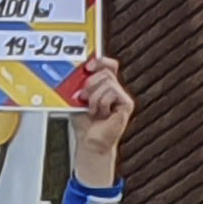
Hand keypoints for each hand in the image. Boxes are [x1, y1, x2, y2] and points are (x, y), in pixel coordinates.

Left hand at [66, 53, 133, 182]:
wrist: (89, 141)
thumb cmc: (83, 123)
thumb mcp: (76, 99)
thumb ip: (78, 85)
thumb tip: (77, 71)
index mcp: (105, 86)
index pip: (109, 65)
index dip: (100, 62)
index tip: (87, 66)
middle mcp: (115, 89)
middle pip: (106, 72)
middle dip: (91, 82)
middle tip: (83, 96)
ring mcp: (122, 97)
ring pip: (108, 82)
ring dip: (94, 97)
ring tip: (92, 110)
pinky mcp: (126, 105)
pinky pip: (112, 93)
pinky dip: (101, 103)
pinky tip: (101, 114)